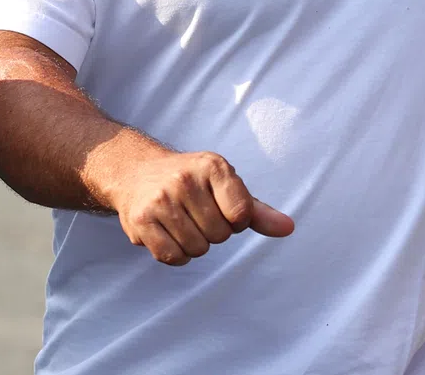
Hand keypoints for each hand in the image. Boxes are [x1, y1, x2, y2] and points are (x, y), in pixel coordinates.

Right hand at [97, 146, 294, 265]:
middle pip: (220, 235)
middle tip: (196, 213)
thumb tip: (288, 228)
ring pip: (198, 249)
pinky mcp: (141, 220)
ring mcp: (161, 199)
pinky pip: (173, 257)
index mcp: (212, 166)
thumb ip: (257, 211)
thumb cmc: (190, 181)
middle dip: (213, 232)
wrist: (136, 172)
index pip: (242, 214)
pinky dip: (176, 254)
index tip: (223, 208)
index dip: (236, 220)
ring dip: (194, 244)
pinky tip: (168, 233)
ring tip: (181, 221)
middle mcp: (185, 179)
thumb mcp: (225, 185)